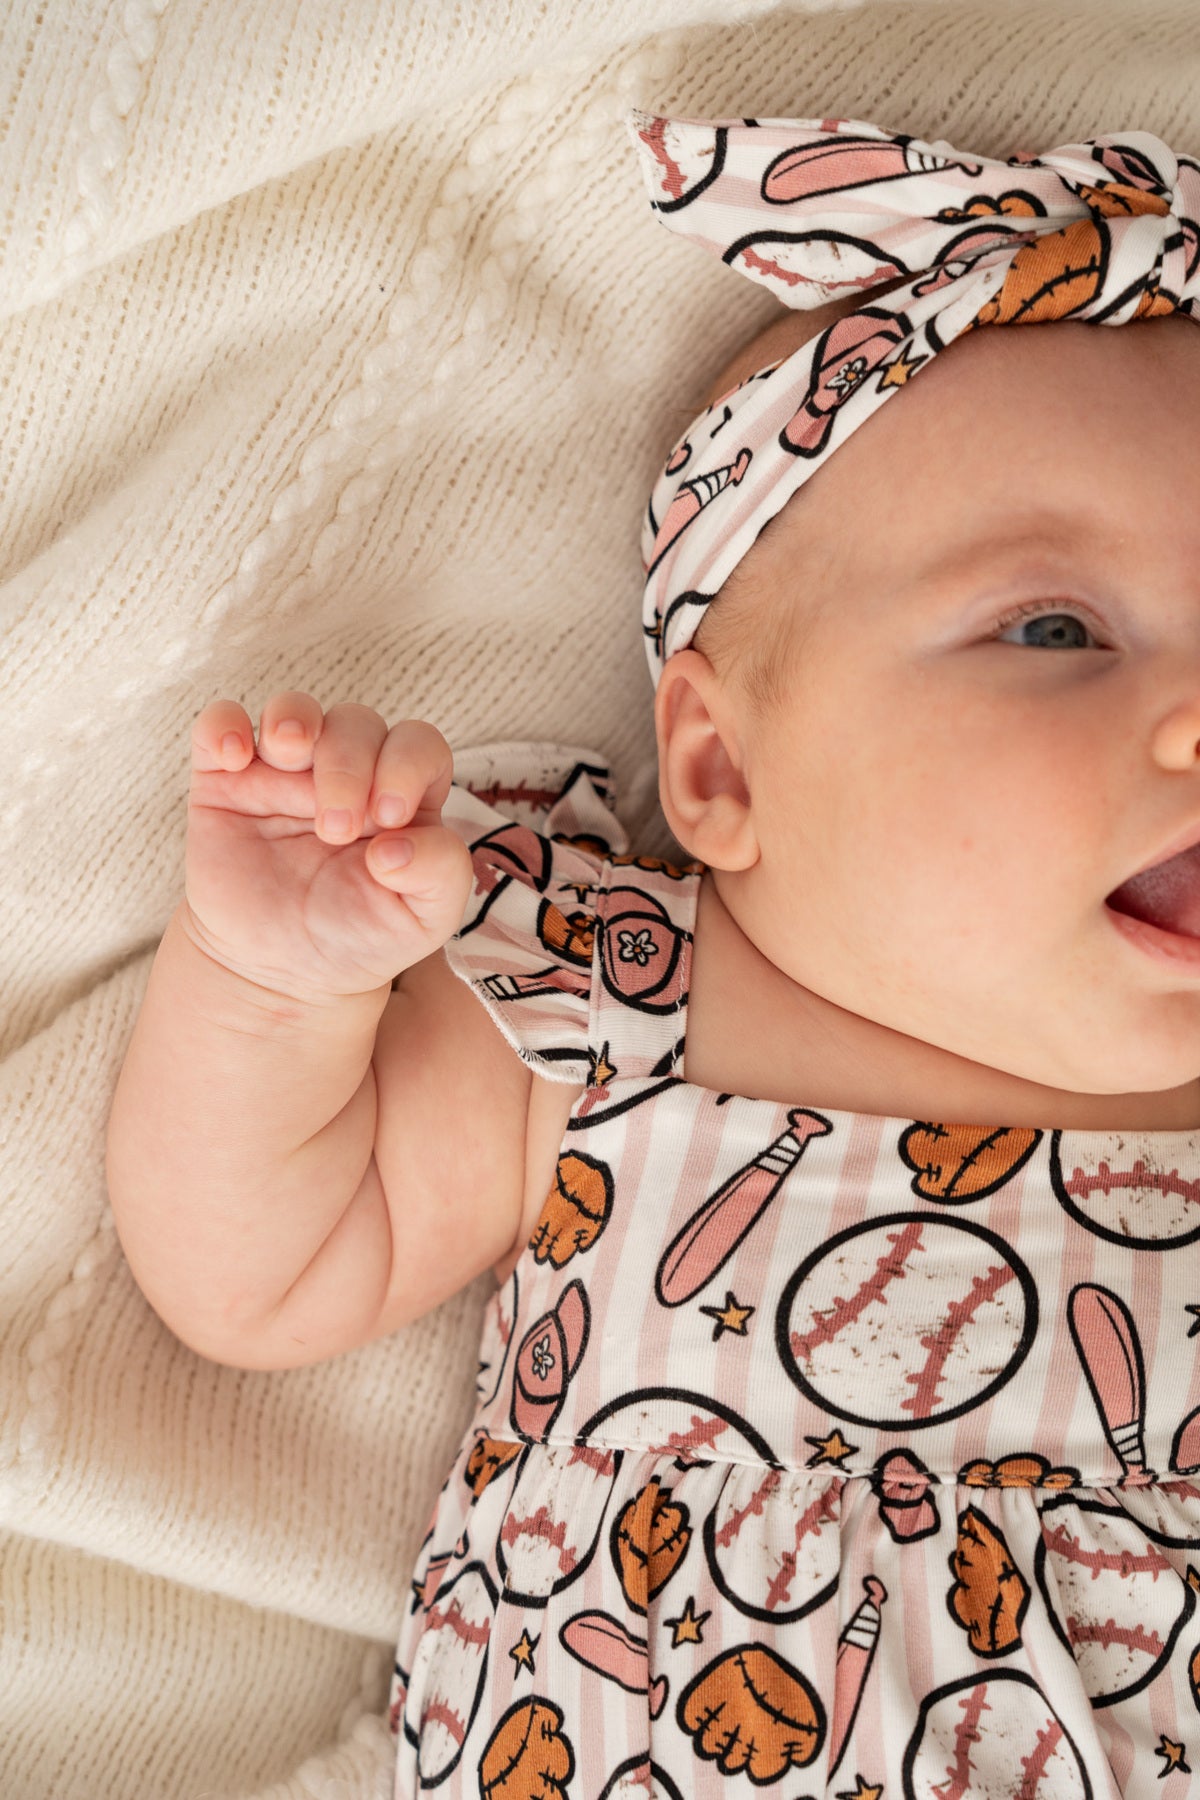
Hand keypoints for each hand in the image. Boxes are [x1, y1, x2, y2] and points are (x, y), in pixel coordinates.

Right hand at [182, 692, 473, 1001]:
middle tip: (334, 831)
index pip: (417, 745)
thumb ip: (441, 873)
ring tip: (289, 755)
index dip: (406, 765)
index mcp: (400, 794)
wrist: (283, 972)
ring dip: (295, 720)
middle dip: (348, 767)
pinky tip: (233, 758)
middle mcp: (345, 772)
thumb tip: (398, 843)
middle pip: (356, 723)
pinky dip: (223, 724)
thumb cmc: (360, 936)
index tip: (387, 819)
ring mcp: (283, 773)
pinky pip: (219, 725)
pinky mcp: (225, 783)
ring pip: (293, 709)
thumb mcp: (424, 919)